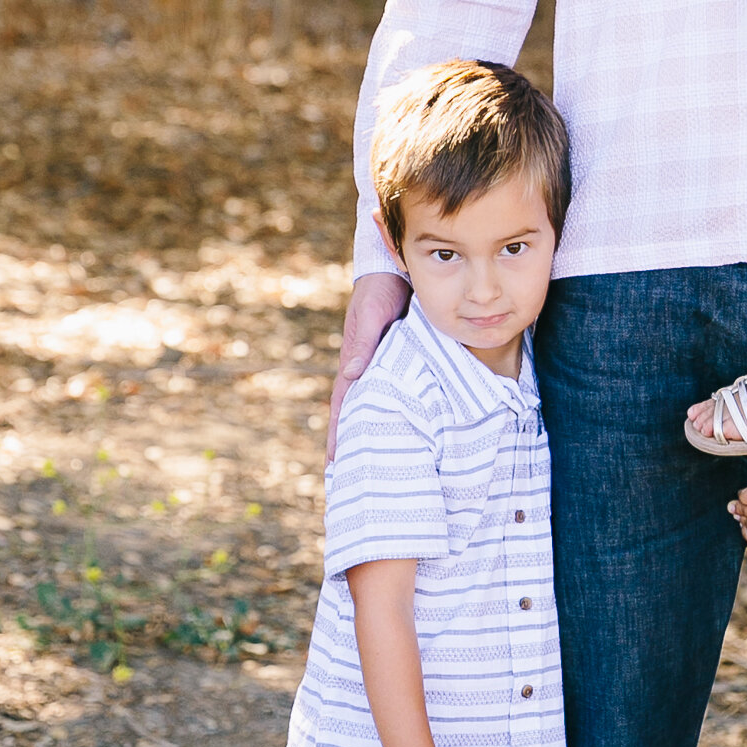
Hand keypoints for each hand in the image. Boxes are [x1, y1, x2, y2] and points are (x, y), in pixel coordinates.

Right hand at [327, 272, 410, 461]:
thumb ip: (364, 343)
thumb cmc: (380, 291)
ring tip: (383, 463)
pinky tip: (410, 428)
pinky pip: (400, 391)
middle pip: (361, 413)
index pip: (344, 407)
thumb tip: (352, 375)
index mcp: (355, 364)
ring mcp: (383, 366)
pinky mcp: (402, 358)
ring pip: (381, 405)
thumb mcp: (371, 314)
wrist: (395, 269)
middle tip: (354, 477)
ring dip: (378, 431)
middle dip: (356, 443)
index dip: (340, 435)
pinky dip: (399, 411)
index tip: (335, 464)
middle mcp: (366, 369)